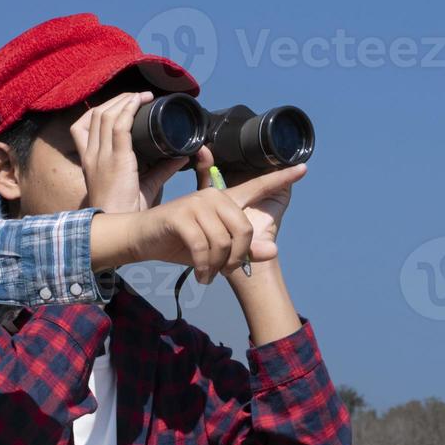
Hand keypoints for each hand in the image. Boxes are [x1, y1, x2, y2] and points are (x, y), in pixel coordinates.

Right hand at [72, 91, 190, 213]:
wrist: (118, 228)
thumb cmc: (127, 211)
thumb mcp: (143, 185)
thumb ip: (161, 169)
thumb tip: (182, 155)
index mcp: (89, 160)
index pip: (83, 125)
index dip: (101, 110)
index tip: (122, 105)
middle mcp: (92, 155)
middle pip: (96, 114)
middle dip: (117, 101)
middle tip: (138, 97)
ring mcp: (101, 156)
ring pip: (106, 115)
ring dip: (125, 101)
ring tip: (142, 97)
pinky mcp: (116, 160)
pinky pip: (119, 126)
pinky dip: (129, 109)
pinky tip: (140, 102)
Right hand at [107, 164, 306, 282]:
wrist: (140, 240)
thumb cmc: (178, 243)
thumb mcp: (215, 250)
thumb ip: (244, 250)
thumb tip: (273, 250)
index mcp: (224, 200)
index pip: (257, 186)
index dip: (281, 178)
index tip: (304, 168)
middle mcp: (213, 196)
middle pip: (244, 230)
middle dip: (236, 259)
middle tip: (224, 272)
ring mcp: (197, 203)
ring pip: (224, 242)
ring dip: (217, 266)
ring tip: (208, 275)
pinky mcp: (181, 216)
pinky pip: (204, 248)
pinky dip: (204, 267)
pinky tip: (200, 275)